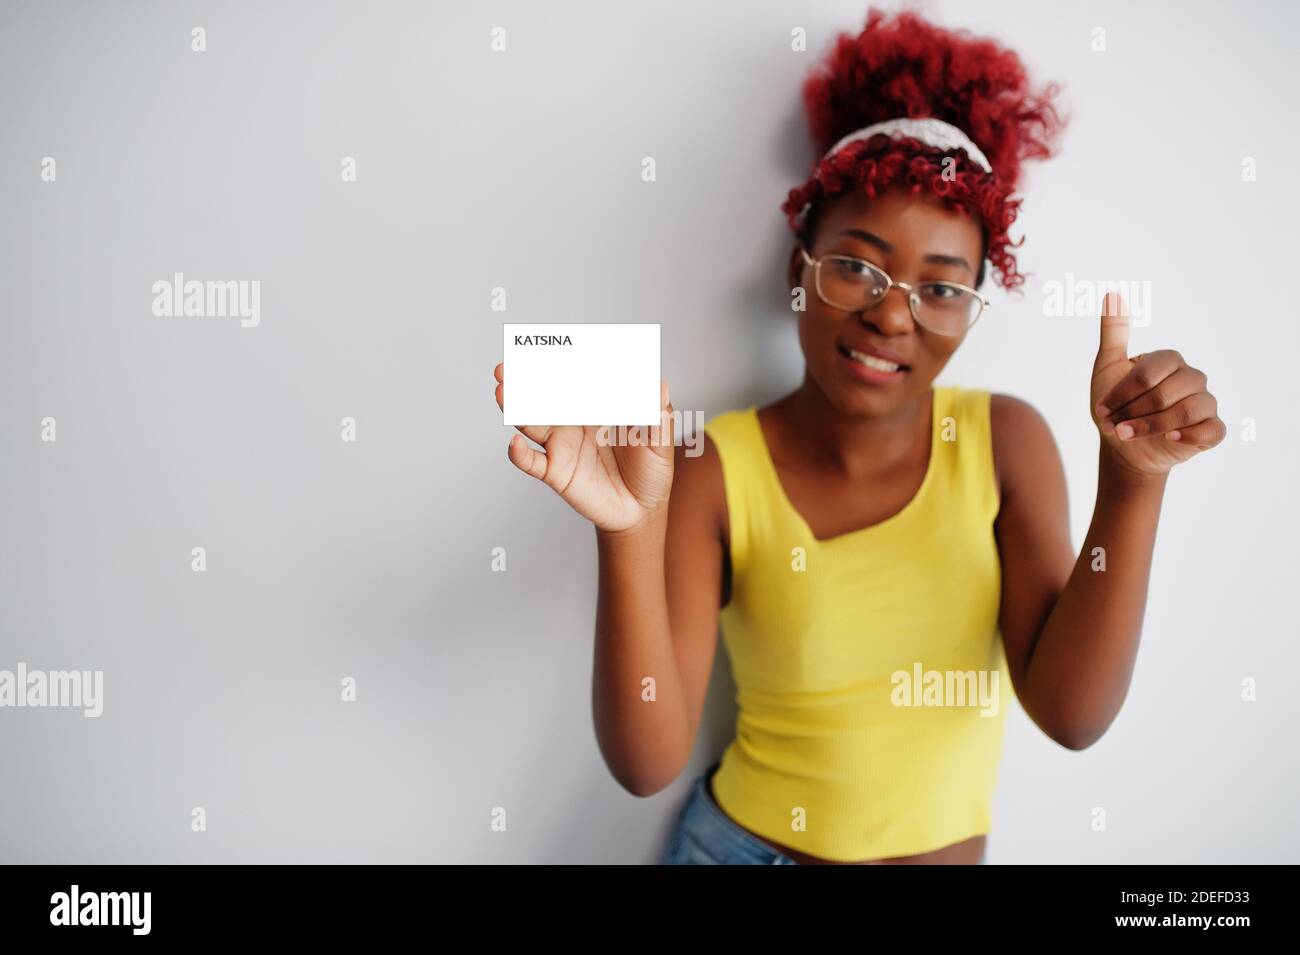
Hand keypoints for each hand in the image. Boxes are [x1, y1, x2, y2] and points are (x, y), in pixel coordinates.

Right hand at [493, 363, 676, 533]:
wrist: (642, 511)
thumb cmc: (651, 472)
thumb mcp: (660, 442)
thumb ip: (657, 414)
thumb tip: (660, 383)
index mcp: (597, 407)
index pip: (576, 381)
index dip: (563, 363)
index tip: (554, 347)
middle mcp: (574, 422)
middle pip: (544, 396)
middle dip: (526, 378)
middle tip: (511, 363)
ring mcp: (561, 445)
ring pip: (531, 422)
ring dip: (516, 407)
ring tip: (504, 391)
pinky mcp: (556, 471)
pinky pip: (532, 462)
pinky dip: (519, 454)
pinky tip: (513, 444)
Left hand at [1090, 292, 1225, 477]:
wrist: (1124, 447)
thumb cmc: (1116, 405)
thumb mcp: (1107, 368)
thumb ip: (1113, 333)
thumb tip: (1112, 294)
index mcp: (1169, 360)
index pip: (1147, 373)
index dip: (1121, 394)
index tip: (1101, 409)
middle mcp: (1192, 377)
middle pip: (1165, 393)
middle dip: (1133, 413)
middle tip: (1113, 426)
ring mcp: (1205, 402)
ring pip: (1186, 412)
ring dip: (1150, 427)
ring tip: (1126, 435)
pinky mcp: (1212, 429)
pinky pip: (1212, 430)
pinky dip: (1191, 435)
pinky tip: (1171, 438)